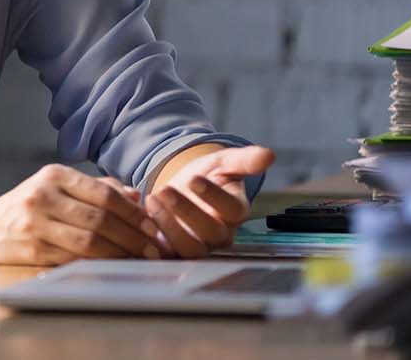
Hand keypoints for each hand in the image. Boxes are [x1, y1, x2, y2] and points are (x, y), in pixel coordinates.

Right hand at [0, 164, 162, 266]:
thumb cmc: (30, 207)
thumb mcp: (57, 187)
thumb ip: (97, 188)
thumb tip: (138, 197)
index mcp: (54, 174)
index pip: (104, 193)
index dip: (134, 212)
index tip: (154, 226)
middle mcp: (43, 195)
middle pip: (100, 218)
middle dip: (133, 236)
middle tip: (154, 248)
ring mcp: (35, 223)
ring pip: (90, 241)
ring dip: (121, 253)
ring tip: (139, 259)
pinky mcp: (31, 249)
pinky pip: (74, 259)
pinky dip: (99, 264)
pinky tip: (113, 266)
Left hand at [145, 145, 274, 258]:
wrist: (182, 188)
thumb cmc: (207, 175)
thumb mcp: (223, 163)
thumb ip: (244, 160)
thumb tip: (269, 154)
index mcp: (235, 212)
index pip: (232, 210)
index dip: (214, 196)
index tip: (195, 179)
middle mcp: (220, 234)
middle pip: (210, 233)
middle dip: (186, 212)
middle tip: (165, 190)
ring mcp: (198, 246)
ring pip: (189, 249)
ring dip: (168, 226)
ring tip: (151, 200)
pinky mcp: (175, 252)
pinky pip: (166, 255)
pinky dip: (153, 241)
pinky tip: (141, 219)